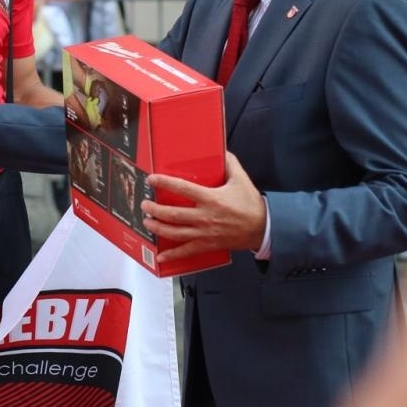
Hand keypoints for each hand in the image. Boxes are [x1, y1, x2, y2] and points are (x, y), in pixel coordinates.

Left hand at [142, 153, 262, 266]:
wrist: (262, 228)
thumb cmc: (250, 203)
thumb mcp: (240, 179)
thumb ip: (229, 163)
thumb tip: (220, 149)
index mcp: (211, 198)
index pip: (183, 189)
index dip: (165, 183)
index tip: (151, 179)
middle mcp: (205, 217)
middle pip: (173, 214)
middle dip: (154, 209)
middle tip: (144, 204)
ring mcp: (204, 233)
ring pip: (175, 233)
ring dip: (157, 228)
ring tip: (147, 221)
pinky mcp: (207, 245)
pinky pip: (187, 251)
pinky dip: (172, 255)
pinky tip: (160, 256)